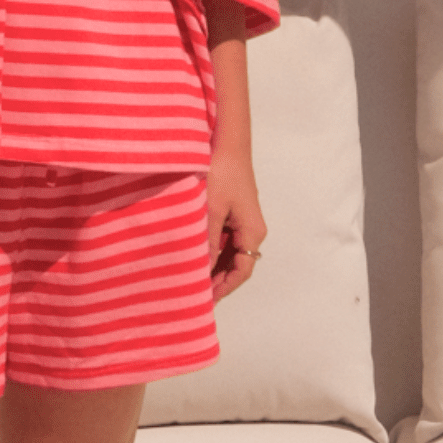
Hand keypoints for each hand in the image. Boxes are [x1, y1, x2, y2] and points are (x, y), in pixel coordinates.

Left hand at [207, 146, 266, 302]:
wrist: (227, 142)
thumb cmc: (221, 172)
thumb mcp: (211, 210)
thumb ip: (208, 242)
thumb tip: (204, 271)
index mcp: (253, 231)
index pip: (242, 271)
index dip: (224, 288)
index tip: (205, 299)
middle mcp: (252, 229)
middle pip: (237, 264)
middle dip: (217, 280)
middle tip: (193, 292)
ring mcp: (243, 220)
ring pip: (229, 252)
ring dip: (213, 265)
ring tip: (190, 276)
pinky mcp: (233, 211)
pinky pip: (224, 238)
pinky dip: (211, 249)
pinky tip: (193, 252)